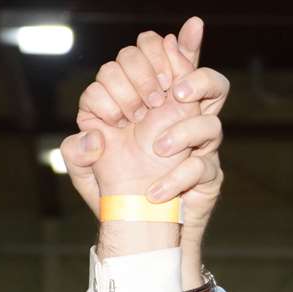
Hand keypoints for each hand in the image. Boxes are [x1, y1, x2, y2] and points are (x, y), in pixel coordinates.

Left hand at [61, 19, 227, 248]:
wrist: (138, 233)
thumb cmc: (114, 195)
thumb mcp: (84, 172)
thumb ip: (76, 151)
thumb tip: (94, 138)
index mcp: (142, 102)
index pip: (145, 57)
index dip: (130, 73)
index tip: (115, 116)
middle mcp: (173, 113)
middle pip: (186, 64)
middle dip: (160, 75)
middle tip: (145, 106)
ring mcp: (196, 138)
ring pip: (215, 95)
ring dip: (185, 118)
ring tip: (159, 147)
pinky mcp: (208, 171)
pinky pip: (201, 163)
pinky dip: (176, 178)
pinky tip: (154, 192)